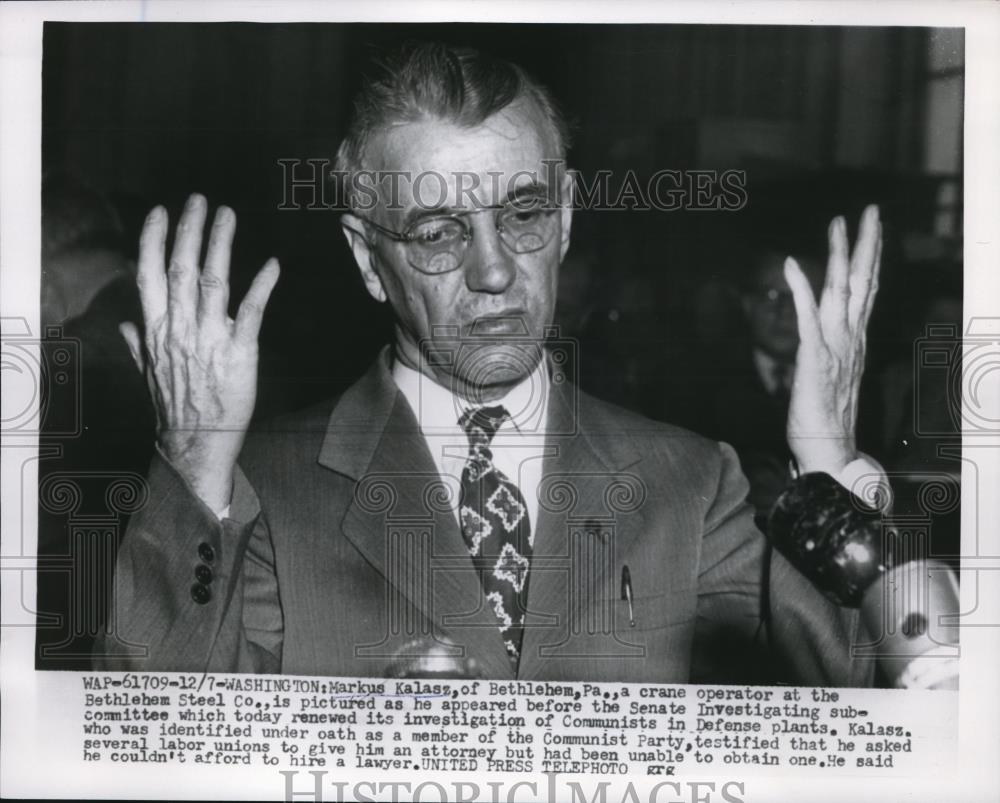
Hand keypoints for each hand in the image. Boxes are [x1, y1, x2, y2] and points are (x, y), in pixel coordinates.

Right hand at [120, 193, 279, 511]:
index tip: (160, 212)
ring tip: (227, 215)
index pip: (150, 275)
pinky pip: (251, 313)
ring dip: (221, 245)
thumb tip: (123, 325)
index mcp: (157, 330)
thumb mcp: (148, 373)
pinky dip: (262, 286)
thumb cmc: (175, 407)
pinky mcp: (239, 353)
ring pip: (213, 282)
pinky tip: (272, 264)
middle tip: (198, 199)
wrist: (195, 444)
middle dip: (189, 230)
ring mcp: (210, 339)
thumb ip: (137, 344)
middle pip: (182, 269)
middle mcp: (180, 328)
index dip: (154, 240)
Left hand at [784, 204, 881, 475]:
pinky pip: (808, 319)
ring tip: (839, 223)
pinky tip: (794, 265)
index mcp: (854, 342)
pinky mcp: (814, 360)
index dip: (869, 260)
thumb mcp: (827, 377)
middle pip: (863, 284)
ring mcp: (836, 348)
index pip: (866, 293)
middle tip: (869, 212)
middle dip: (865, 245)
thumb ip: (828, 354)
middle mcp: (851, 340)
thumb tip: (821, 340)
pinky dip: (802, 290)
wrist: (829, 453)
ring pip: (842, 293)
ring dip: (839, 256)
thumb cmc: (824, 418)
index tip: (871, 230)